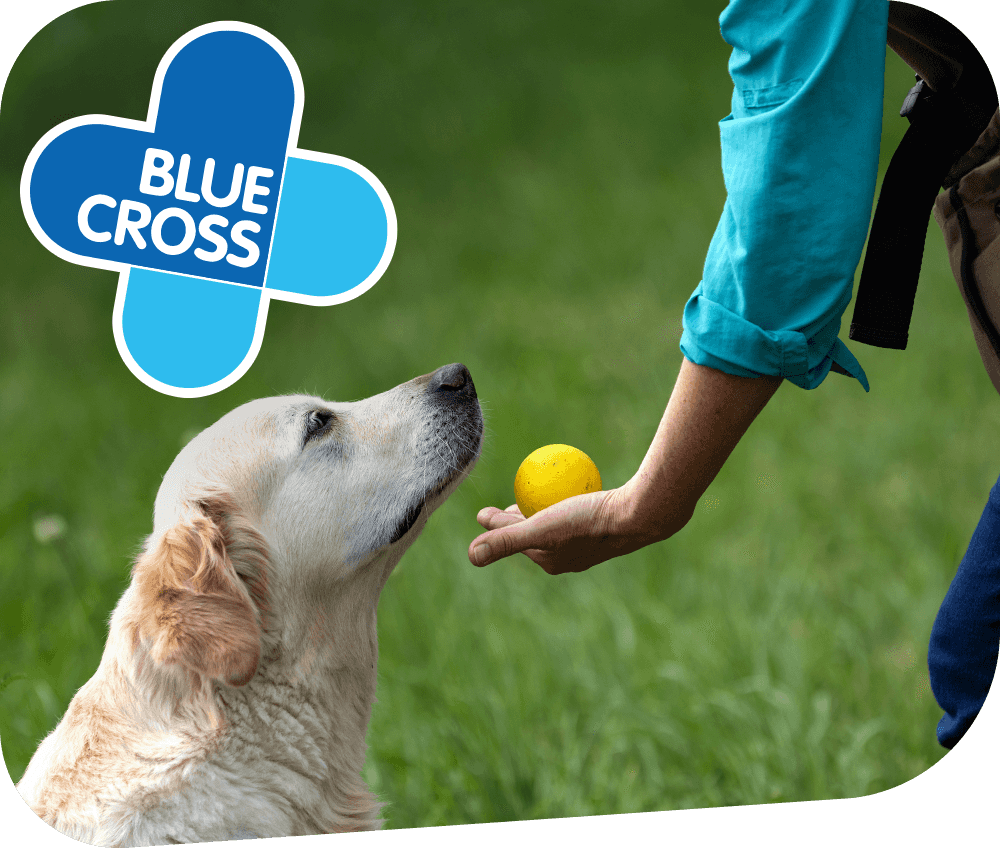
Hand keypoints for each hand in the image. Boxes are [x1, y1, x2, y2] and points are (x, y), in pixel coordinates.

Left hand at [468, 483, 672, 574]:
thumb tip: (470, 555)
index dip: (496, 526)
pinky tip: (565, 480)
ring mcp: (588, 545)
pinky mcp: (603, 529)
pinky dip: (565, 499)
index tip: (484, 510)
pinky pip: (576, 512)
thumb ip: (505, 540)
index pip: (515, 540)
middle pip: (534, 533)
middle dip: (516, 521)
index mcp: (550, 562)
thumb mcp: (539, 528)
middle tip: (507, 500)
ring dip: (541, 510)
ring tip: (534, 490)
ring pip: (555, 524)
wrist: (639, 515)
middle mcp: (569, 558)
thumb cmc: (587, 521)